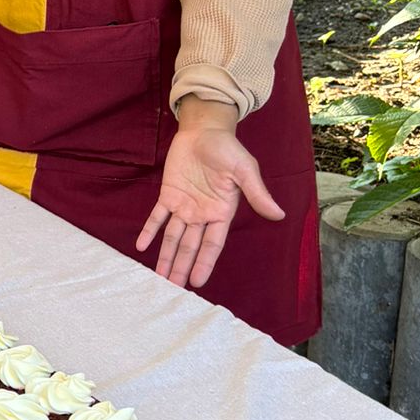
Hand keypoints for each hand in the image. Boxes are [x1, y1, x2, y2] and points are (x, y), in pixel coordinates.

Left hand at [135, 96, 283, 289]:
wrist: (205, 130)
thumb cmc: (228, 149)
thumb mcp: (245, 170)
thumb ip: (256, 194)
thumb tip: (278, 215)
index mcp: (221, 212)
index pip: (212, 244)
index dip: (204, 262)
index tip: (196, 282)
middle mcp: (202, 214)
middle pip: (190, 246)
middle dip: (182, 266)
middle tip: (172, 288)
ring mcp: (184, 206)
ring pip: (173, 237)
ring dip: (166, 256)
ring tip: (158, 277)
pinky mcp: (169, 195)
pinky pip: (157, 216)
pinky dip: (149, 230)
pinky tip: (141, 246)